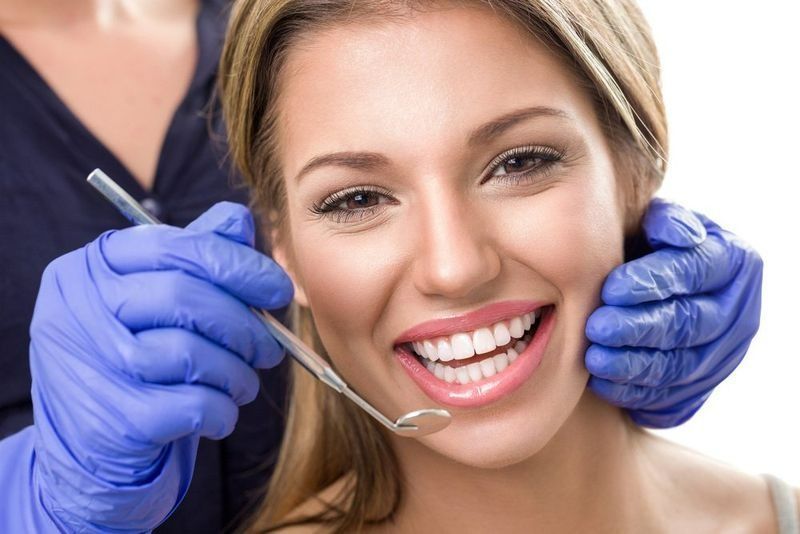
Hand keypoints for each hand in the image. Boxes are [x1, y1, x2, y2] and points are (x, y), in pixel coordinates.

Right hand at [27, 202, 292, 530]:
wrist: (90, 446)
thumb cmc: (134, 358)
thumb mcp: (153, 299)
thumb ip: (194, 254)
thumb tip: (241, 221)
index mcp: (90, 266)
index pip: (175, 246)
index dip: (238, 265)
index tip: (278, 289)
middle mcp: (76, 309)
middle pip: (183, 296)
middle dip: (244, 324)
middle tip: (270, 348)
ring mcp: (88, 366)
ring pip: (190, 353)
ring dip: (236, 371)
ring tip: (243, 383)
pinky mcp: (111, 420)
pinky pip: (193, 405)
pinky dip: (222, 409)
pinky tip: (221, 412)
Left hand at [584, 198, 762, 427]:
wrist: (658, 290)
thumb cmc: (650, 248)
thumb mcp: (659, 225)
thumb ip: (663, 221)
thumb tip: (675, 234)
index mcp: (732, 262)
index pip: (696, 271)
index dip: (654, 281)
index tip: (611, 289)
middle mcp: (735, 311)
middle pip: (688, 323)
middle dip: (639, 328)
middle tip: (597, 327)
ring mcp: (721, 353)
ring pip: (678, 364)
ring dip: (633, 364)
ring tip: (594, 359)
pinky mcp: (699, 386)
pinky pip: (668, 395)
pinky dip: (633, 391)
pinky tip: (602, 382)